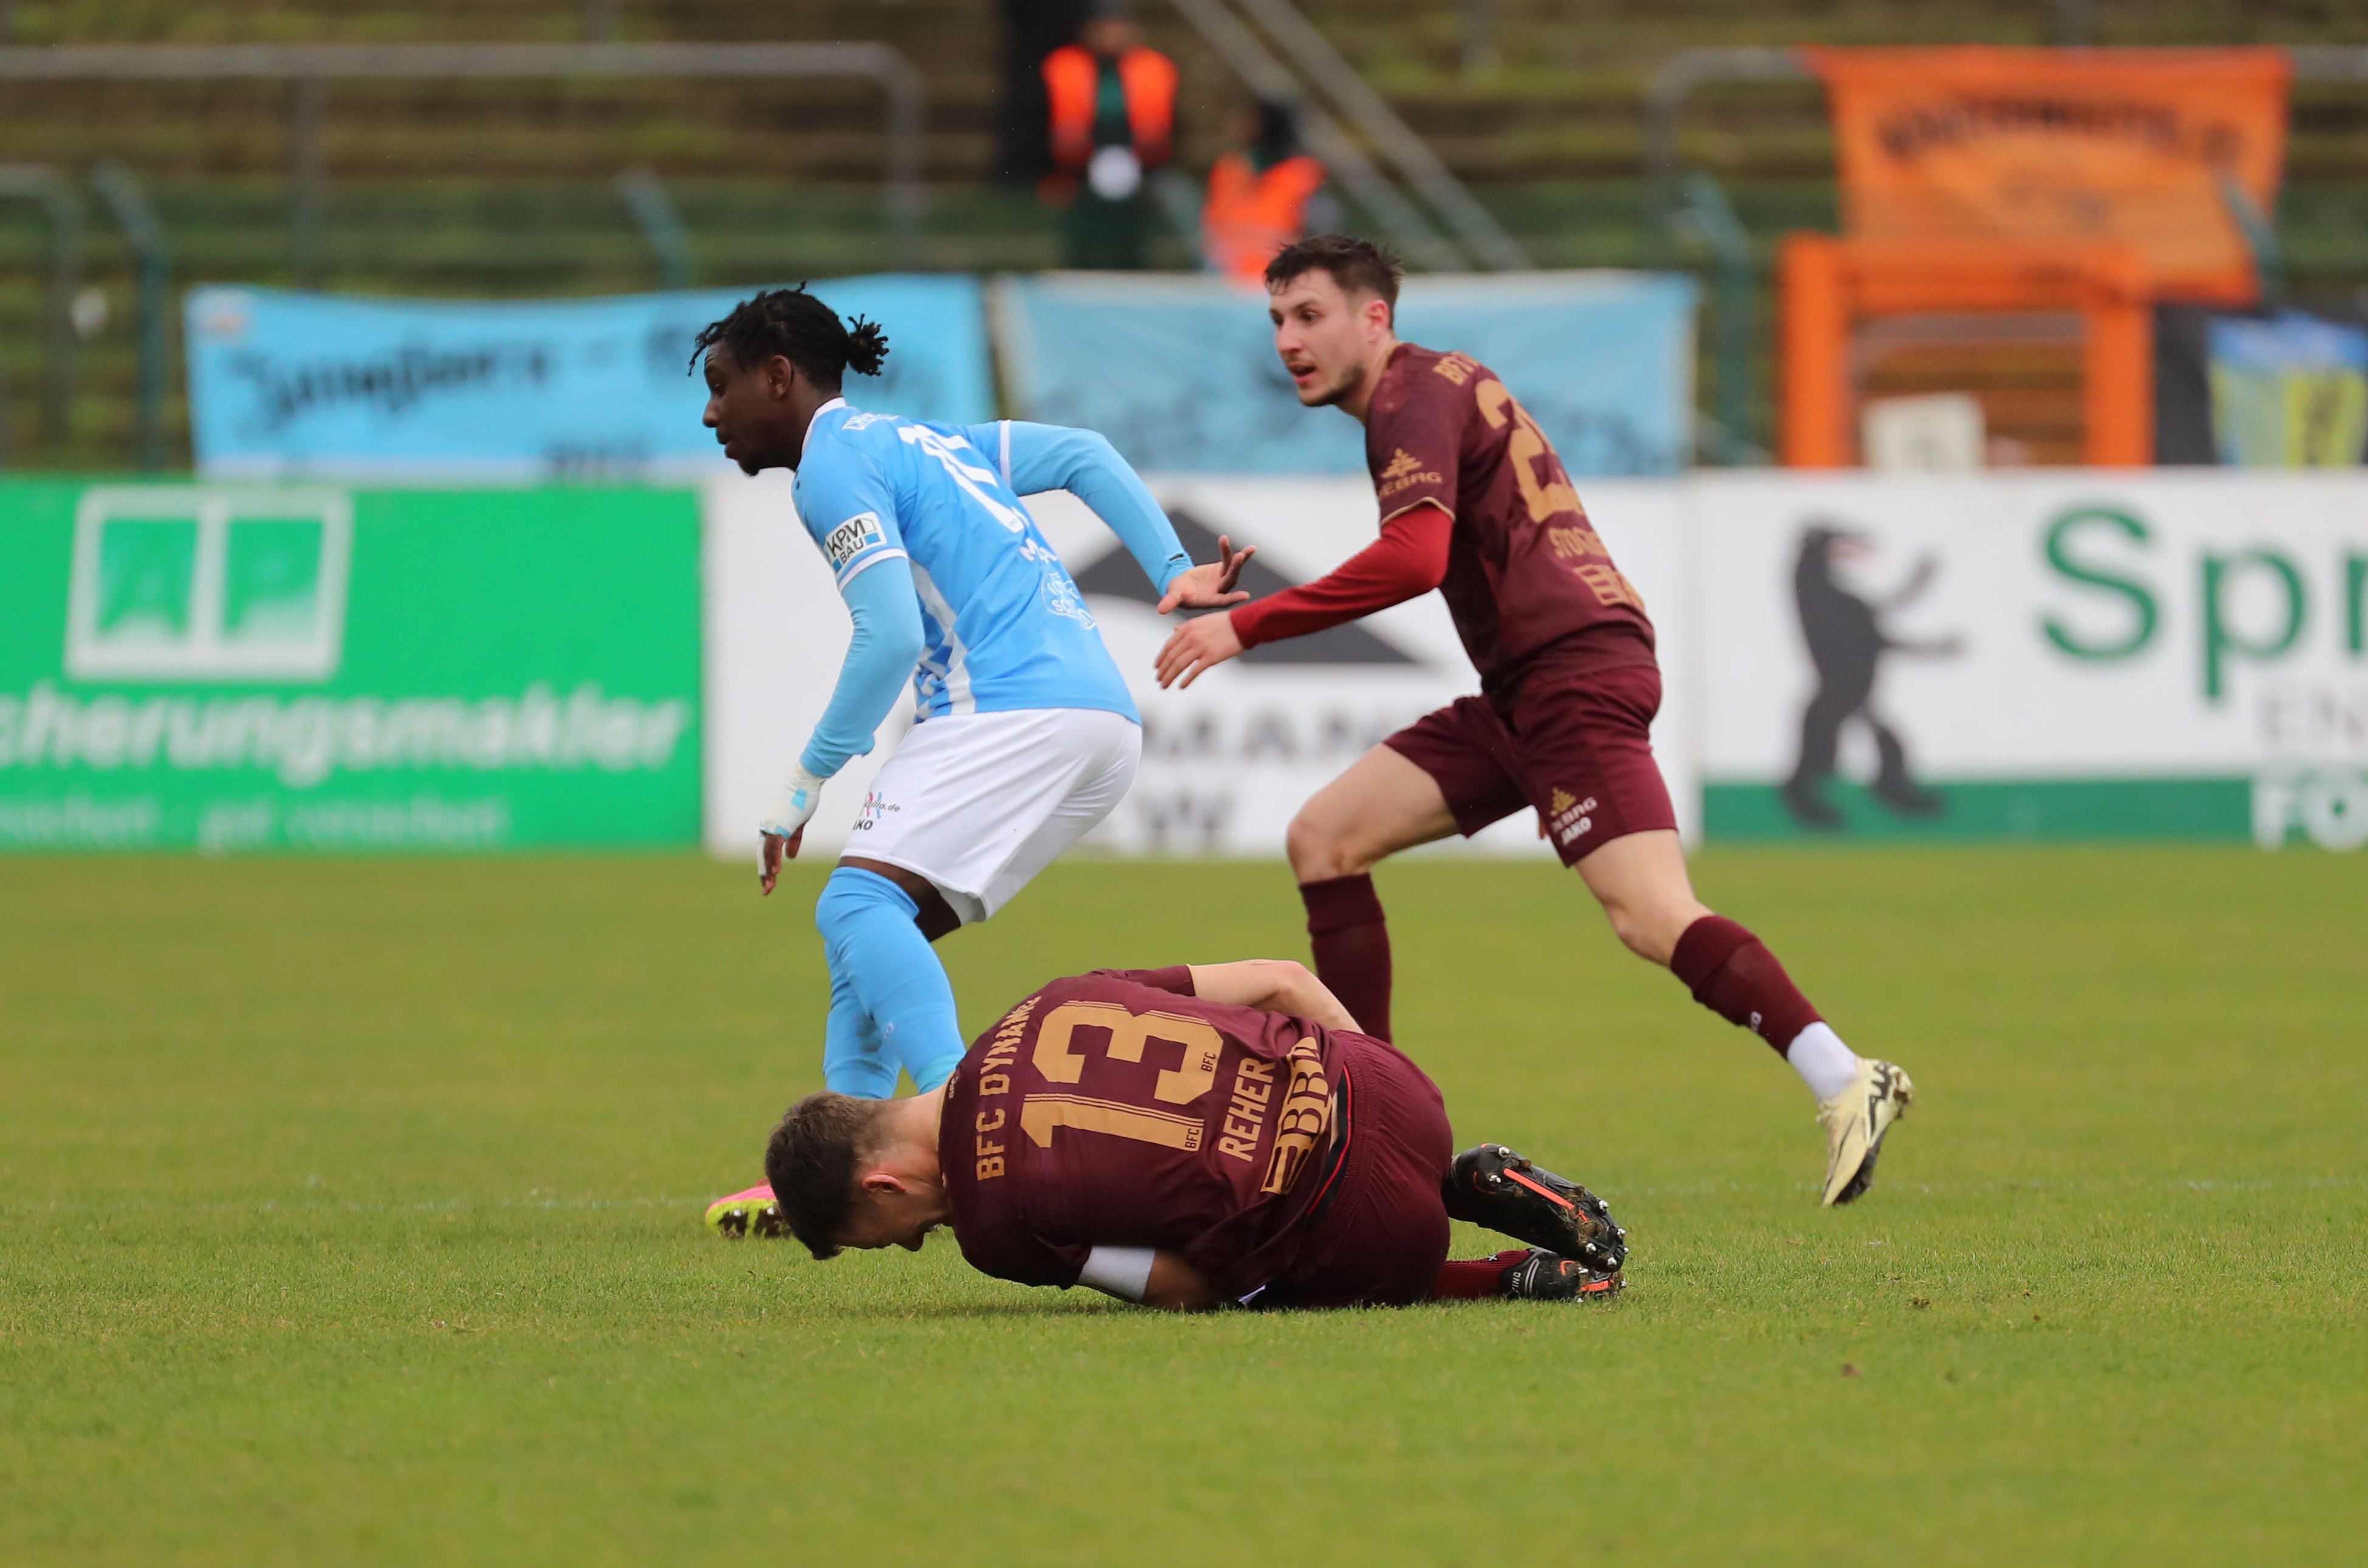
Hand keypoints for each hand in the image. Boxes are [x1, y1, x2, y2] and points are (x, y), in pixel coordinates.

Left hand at [757, 766, 824, 894]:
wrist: (805, 783)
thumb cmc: (802, 799)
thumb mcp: (798, 824)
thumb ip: (793, 841)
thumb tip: (789, 857)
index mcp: (770, 827)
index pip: (765, 852)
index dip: (766, 867)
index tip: (769, 881)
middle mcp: (767, 827)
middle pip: (762, 855)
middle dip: (764, 874)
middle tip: (766, 891)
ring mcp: (771, 826)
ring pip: (766, 853)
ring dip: (767, 871)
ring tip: (769, 886)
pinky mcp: (779, 825)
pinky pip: (774, 846)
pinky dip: (773, 859)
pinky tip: (775, 871)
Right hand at [1154, 534, 1256, 613]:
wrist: (1182, 586)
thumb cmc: (1177, 594)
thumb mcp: (1174, 596)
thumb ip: (1170, 602)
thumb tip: (1160, 610)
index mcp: (1210, 600)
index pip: (1223, 600)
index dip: (1233, 598)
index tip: (1246, 595)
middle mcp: (1220, 591)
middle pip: (1230, 580)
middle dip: (1235, 569)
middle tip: (1240, 557)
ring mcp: (1222, 580)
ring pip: (1233, 569)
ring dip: (1239, 560)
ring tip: (1248, 550)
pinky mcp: (1222, 570)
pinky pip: (1229, 560)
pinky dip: (1230, 551)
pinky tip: (1239, 544)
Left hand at [1154, 608, 1244, 688]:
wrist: (1242, 624)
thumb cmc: (1224, 623)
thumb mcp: (1201, 621)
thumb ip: (1186, 627)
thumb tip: (1174, 630)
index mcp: (1188, 628)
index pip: (1168, 646)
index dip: (1161, 658)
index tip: (1156, 667)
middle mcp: (1191, 637)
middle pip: (1171, 657)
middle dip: (1163, 670)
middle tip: (1159, 680)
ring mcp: (1200, 647)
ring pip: (1178, 665)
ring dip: (1169, 677)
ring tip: (1164, 685)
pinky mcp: (1211, 657)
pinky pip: (1194, 671)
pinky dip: (1186, 680)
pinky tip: (1181, 686)